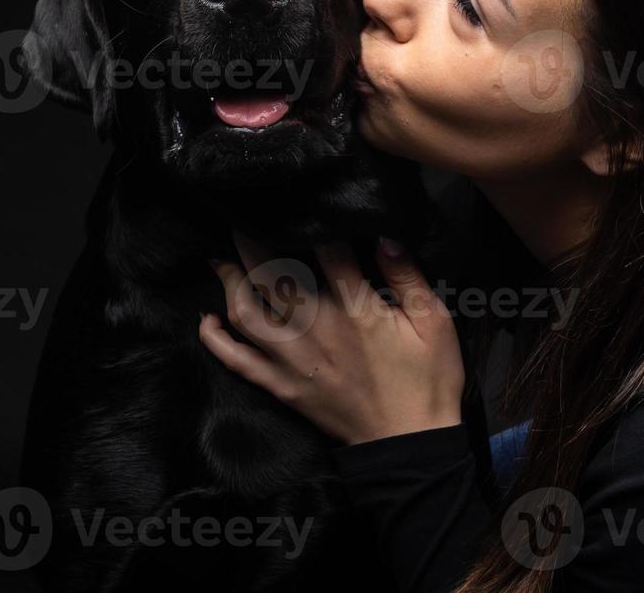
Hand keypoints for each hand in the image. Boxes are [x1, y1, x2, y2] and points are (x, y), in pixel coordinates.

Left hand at [198, 229, 464, 445]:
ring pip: (246, 313)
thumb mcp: (435, 323)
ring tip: (221, 260)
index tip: (295, 199)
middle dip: (251, 241)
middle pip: (272, 275)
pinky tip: (208, 321)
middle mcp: (316, 329)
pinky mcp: (281, 386)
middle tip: (241, 219)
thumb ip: (407, 276)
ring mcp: (293, 360)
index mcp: (356, 309)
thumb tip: (384, 234)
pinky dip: (216, 340)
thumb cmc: (428, 380)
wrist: (409, 444)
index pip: (325, 250)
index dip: (309, 220)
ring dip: (228, 282)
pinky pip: (238, 361)